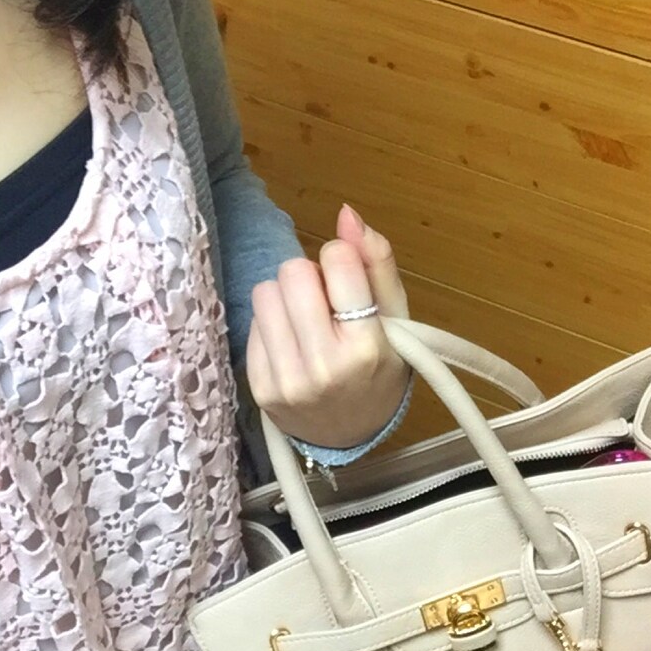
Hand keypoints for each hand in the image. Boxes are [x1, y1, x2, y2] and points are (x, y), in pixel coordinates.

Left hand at [246, 205, 411, 449]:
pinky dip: (272, 325)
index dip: (342, 260)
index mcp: (366, 346)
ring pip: (265, 292)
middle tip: (325, 303)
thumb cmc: (379, 369)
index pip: (336, 260)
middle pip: (292, 272)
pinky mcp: (259, 387)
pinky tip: (292, 345)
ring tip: (306, 322)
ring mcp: (286, 381)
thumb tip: (346, 213)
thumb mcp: (398, 319)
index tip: (350, 284)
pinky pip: (252, 322)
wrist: (351, 436)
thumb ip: (378, 262)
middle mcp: (323, 366)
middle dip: (309, 277)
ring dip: (285, 297)